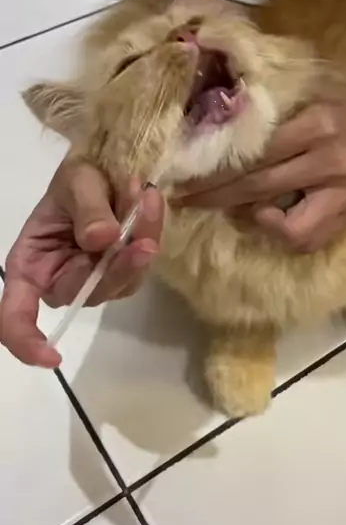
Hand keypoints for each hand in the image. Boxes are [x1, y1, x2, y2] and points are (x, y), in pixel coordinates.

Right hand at [0, 159, 163, 367]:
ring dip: (139, 240)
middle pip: (86, 293)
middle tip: (138, 223)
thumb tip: (101, 240)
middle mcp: (61, 279)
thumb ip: (87, 208)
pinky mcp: (125, 272)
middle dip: (116, 263)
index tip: (52, 357)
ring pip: (122, 281)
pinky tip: (150, 203)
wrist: (106, 168)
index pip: (16, 315)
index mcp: (31, 265)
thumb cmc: (77, 178)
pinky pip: (141, 265)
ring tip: (146, 196)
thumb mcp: (76, 181)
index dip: (26, 341)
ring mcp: (96, 279)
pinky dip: (149, 233)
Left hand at [174, 82, 345, 252]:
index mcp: (317, 126)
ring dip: (252, 221)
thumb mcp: (308, 100)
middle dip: (217, 197)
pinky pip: (311, 239)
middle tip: (185, 201)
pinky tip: (268, 218)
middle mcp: (331, 162)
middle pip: (261, 187)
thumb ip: (271, 123)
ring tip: (232, 210)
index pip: (255, 156)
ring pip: (289, 227)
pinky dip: (283, 233)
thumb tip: (218, 147)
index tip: (184, 180)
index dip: (215, 173)